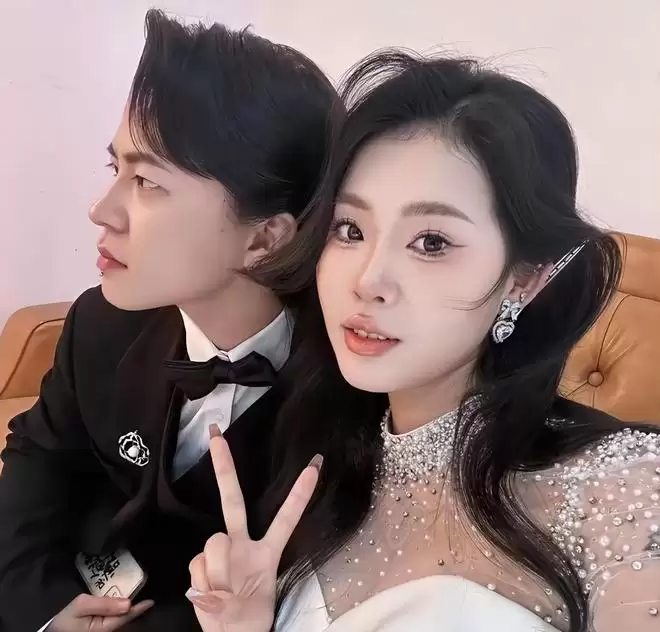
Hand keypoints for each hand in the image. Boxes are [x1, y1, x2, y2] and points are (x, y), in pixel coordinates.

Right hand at [47, 594, 153, 631]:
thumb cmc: (65, 621)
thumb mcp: (81, 606)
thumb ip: (104, 603)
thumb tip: (127, 603)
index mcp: (105, 627)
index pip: (127, 616)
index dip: (140, 608)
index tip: (151, 601)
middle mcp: (107, 631)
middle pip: (125, 619)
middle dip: (134, 609)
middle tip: (143, 595)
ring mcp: (102, 631)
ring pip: (119, 620)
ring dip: (126, 611)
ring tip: (134, 597)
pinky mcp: (97, 630)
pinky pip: (112, 621)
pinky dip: (117, 612)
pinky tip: (119, 605)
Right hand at [187, 427, 321, 631]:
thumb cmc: (248, 621)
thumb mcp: (250, 613)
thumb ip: (225, 601)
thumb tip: (206, 593)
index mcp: (267, 552)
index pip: (286, 518)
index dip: (300, 494)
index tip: (316, 464)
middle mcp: (243, 544)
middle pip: (233, 501)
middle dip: (225, 468)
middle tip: (216, 434)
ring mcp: (221, 552)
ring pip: (213, 543)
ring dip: (216, 573)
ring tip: (222, 595)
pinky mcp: (200, 563)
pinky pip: (197, 566)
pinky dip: (201, 585)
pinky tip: (207, 595)